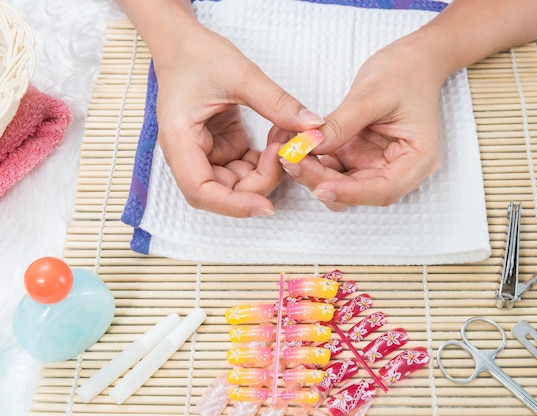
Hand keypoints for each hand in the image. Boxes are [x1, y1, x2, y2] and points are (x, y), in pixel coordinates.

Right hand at [150, 9, 322, 217]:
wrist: (183, 43)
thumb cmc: (198, 55)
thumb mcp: (240, 74)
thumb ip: (277, 103)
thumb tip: (313, 127)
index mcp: (179, 139)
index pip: (200, 190)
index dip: (233, 205)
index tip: (266, 206)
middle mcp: (189, 154)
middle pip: (223, 191)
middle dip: (259, 182)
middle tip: (287, 153)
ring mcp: (206, 153)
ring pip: (238, 182)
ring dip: (266, 170)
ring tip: (286, 138)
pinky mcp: (221, 147)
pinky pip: (246, 166)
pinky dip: (265, 159)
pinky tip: (280, 137)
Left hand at [279, 33, 447, 211]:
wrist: (412, 60)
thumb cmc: (404, 72)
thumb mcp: (371, 94)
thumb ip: (341, 123)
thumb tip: (309, 146)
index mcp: (418, 158)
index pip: (384, 189)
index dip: (350, 193)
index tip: (320, 188)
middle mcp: (399, 169)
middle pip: (359, 191)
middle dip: (323, 181)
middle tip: (291, 161)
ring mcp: (377, 164)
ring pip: (342, 184)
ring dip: (314, 173)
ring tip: (288, 151)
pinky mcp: (360, 156)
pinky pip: (334, 168)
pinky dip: (313, 160)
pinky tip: (294, 146)